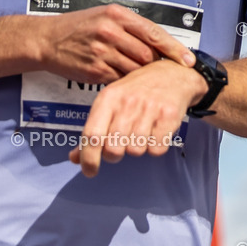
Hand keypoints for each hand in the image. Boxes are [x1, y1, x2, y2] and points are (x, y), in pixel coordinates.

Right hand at [36, 3, 195, 83]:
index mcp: (116, 15)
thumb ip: (130, 26)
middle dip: (156, 64)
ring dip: (141, 76)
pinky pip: (120, 80)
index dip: (175, 49)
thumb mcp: (103, 15)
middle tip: (162, 70)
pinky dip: (124, 81)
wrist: (46, 40)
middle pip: (147, 55)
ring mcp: (102, 53)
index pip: (154, 34)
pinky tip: (123, 79)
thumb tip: (158, 43)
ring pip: (135, 70)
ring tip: (142, 77)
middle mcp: (110, 32)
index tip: (189, 61)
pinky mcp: (94, 71)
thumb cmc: (78, 27)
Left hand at [68, 58, 205, 176]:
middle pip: (113, 149)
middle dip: (114, 154)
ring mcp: (149, 108)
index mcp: (108, 98)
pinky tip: (155, 131)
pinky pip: (156, 150)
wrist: (172, 74)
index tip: (89, 171)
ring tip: (141, 132)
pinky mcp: (169, 116)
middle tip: (120, 144)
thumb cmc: (136, 91)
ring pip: (135, 151)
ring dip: (137, 148)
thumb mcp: (110, 103)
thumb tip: (74, 158)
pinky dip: (155, 147)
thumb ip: (93, 130)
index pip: (92, 135)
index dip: (88, 158)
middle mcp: (127, 102)